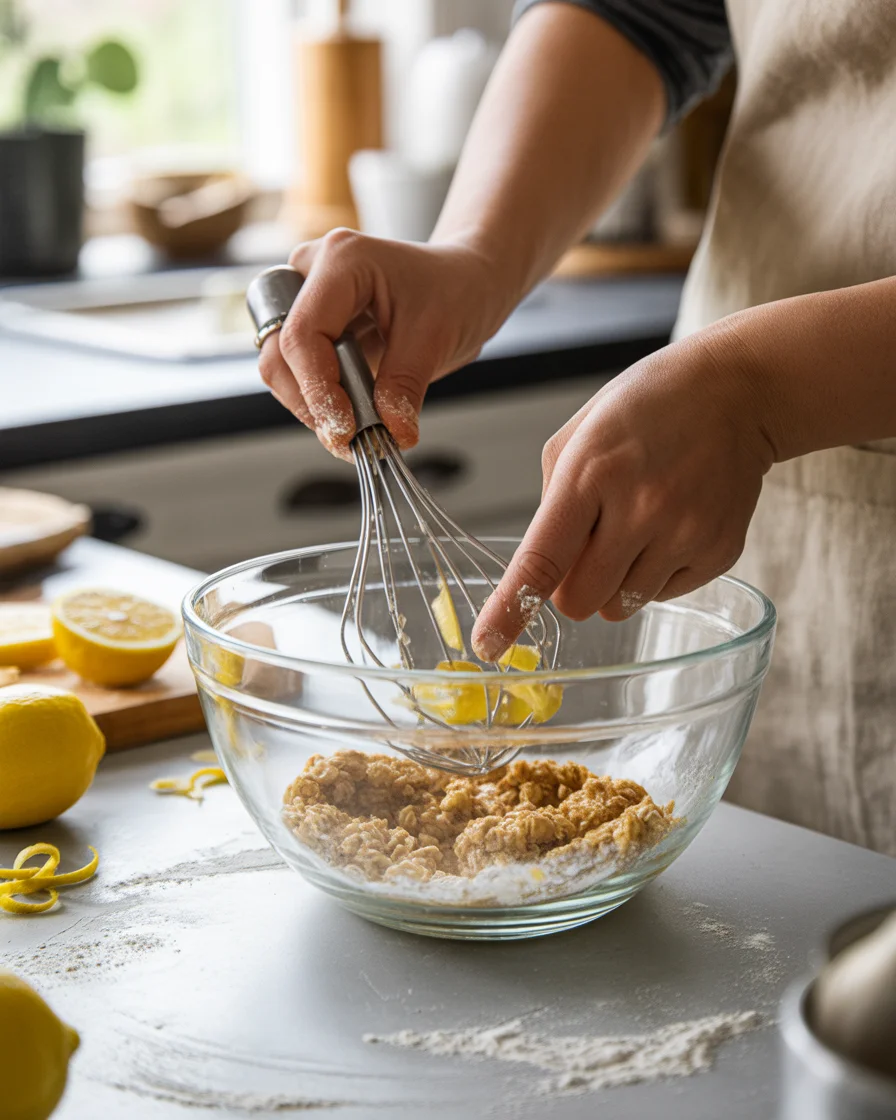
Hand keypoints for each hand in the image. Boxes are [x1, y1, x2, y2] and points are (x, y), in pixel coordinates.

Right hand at [257, 231, 502, 459]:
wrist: (463, 283)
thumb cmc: (455, 289)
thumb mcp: (437, 336)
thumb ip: (405, 385)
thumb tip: (391, 431)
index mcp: (341, 261)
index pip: (303, 334)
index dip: (317, 389)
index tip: (345, 429)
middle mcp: (313, 274)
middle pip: (280, 353)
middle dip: (310, 402)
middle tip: (350, 437)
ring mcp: (309, 301)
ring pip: (281, 368)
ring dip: (313, 407)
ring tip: (359, 430)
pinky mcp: (315, 329)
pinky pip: (300, 374)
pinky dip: (322, 402)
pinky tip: (354, 416)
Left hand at [471, 328, 775, 660]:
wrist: (736, 393)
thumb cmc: (646, 408)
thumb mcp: (577, 435)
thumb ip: (551, 504)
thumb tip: (544, 572)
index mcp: (590, 473)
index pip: (542, 561)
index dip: (510, 608)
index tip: (488, 644)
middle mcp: (640, 508)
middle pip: (580, 602)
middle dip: (570, 588)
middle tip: (586, 548)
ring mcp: (685, 533)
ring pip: (621, 606)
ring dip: (613, 582)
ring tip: (634, 527)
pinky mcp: (719, 551)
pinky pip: (662, 596)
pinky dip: (654, 574)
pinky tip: (668, 526)